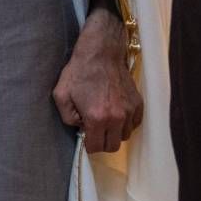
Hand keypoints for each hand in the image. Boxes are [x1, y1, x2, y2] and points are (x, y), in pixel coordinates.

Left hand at [55, 9, 142, 153]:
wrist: (101, 54)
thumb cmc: (78, 73)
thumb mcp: (61, 96)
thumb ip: (68, 118)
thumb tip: (80, 129)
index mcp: (97, 118)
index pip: (96, 147)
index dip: (88, 145)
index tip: (85, 137)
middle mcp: (117, 118)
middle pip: (113, 146)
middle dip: (101, 142)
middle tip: (93, 130)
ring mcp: (130, 111)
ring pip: (125, 136)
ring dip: (114, 132)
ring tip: (104, 119)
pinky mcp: (139, 104)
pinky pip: (134, 124)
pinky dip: (125, 124)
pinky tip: (114, 113)